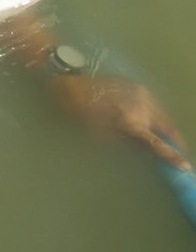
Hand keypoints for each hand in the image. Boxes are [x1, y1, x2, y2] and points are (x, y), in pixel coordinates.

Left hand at [52, 73, 189, 170]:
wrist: (68, 84)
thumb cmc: (79, 113)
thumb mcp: (100, 136)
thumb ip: (127, 147)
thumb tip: (147, 156)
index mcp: (131, 121)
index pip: (157, 143)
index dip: (172, 156)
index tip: (186, 167)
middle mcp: (141, 106)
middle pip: (167, 127)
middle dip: (174, 142)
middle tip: (178, 154)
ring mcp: (141, 93)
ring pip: (164, 115)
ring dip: (168, 129)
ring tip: (169, 141)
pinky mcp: (137, 86)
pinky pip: (155, 104)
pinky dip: (158, 116)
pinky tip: (154, 123)